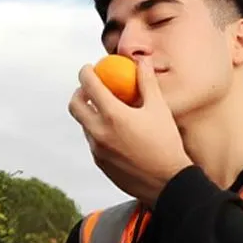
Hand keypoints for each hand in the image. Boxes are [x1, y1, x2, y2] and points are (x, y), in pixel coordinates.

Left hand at [68, 56, 192, 205]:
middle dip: (79, 92)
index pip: (89, 85)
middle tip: (90, 88)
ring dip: (90, 113)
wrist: (167, 182)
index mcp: (113, 115)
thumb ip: (146, 81)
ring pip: (84, 124)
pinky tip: (115, 130)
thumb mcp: (158, 108)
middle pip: (75, 105)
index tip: (89, 68)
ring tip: (107, 109)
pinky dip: (98, 130)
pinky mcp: (100, 163)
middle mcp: (99, 132)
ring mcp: (97, 149)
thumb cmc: (166, 143)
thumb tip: (142, 60)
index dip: (86, 72)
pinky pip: (93, 141)